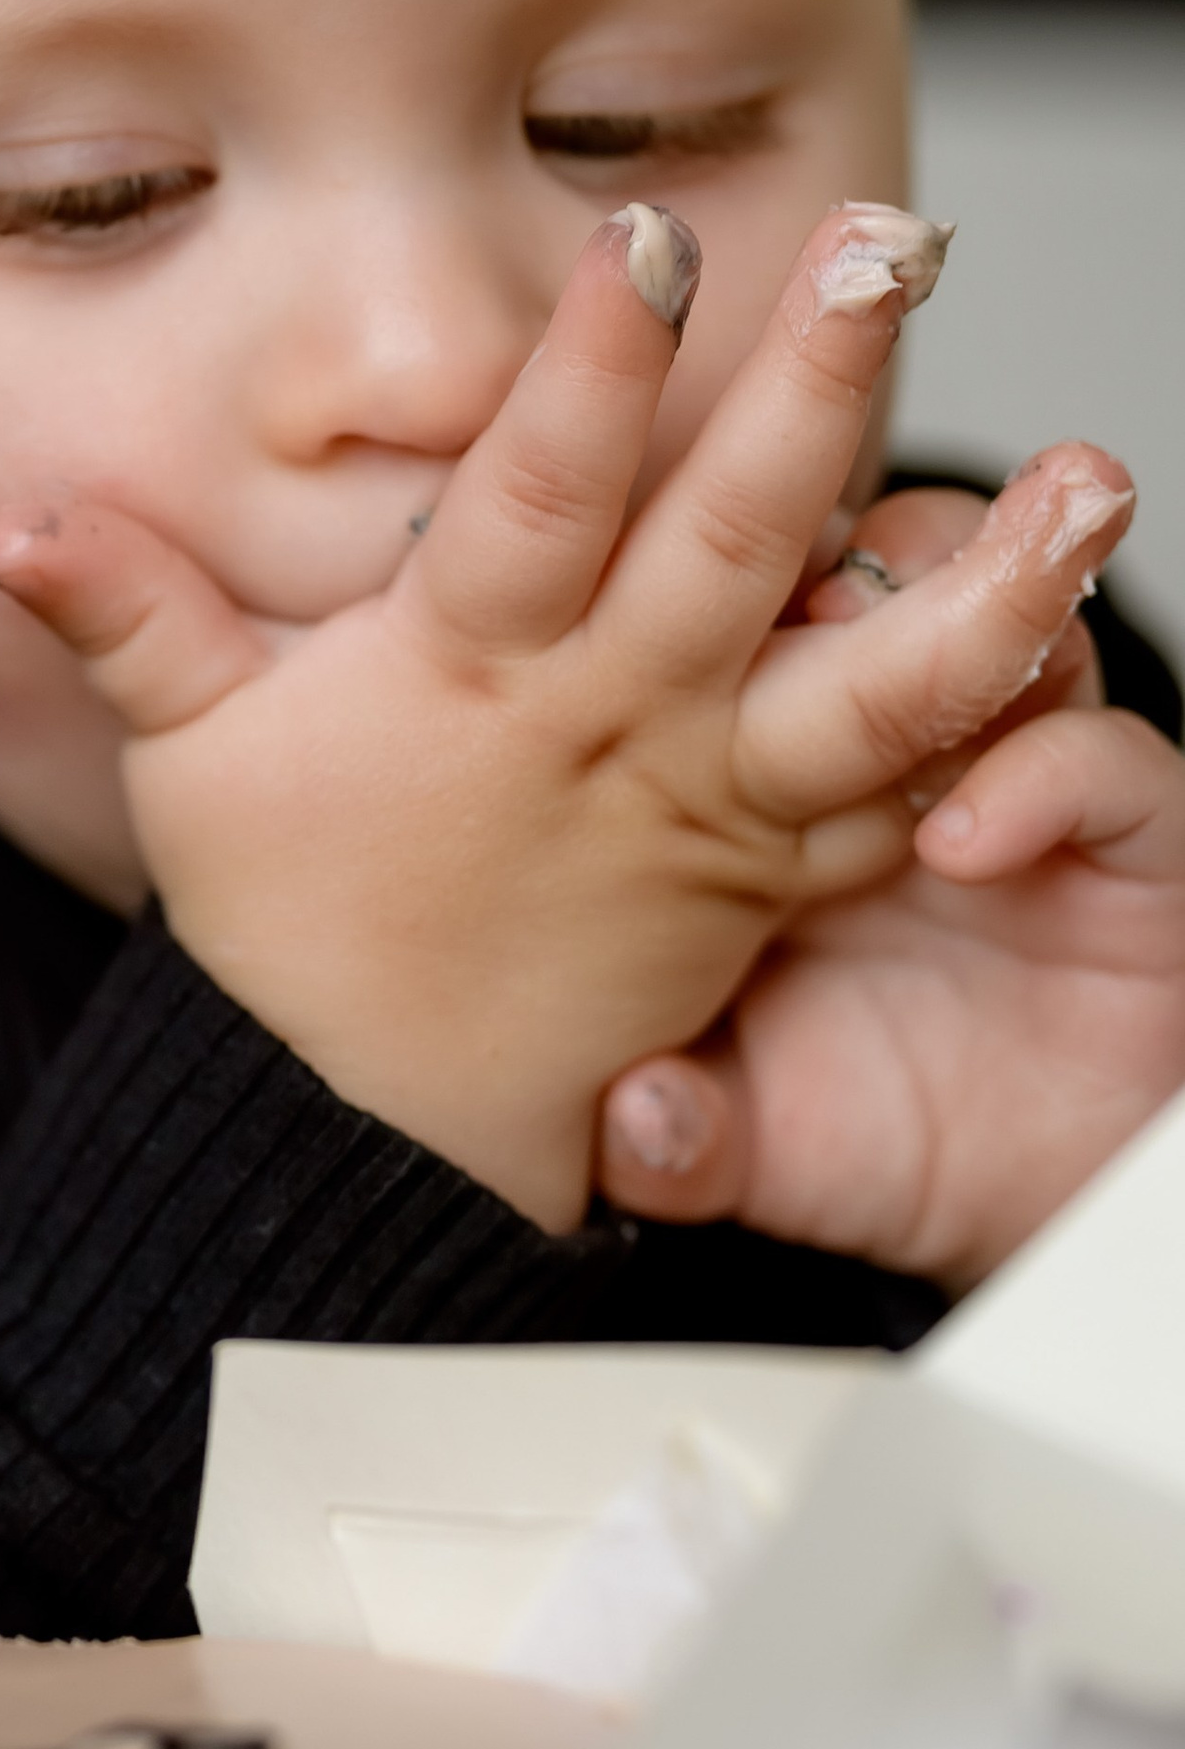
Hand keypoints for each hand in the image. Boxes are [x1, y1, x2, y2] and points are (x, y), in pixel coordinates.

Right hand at [0, 202, 1126, 1230]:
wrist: (372, 1123)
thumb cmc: (287, 927)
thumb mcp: (184, 757)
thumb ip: (120, 612)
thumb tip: (4, 518)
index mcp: (468, 673)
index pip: (534, 493)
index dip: (591, 365)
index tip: (643, 237)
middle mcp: (606, 725)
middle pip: (727, 541)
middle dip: (817, 388)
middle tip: (900, 252)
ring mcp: (705, 802)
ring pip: (865, 686)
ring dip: (983, 582)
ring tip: (1092, 482)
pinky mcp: (769, 872)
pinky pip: (896, 798)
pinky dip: (985, 728)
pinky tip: (1068, 630)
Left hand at [597, 485, 1184, 1285]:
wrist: (1035, 1195)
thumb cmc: (866, 1128)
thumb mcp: (741, 1144)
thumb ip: (677, 1138)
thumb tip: (632, 1126)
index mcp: (764, 792)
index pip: (722, 646)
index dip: (678, 602)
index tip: (619, 603)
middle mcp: (889, 758)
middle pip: (856, 583)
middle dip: (820, 553)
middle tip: (772, 582)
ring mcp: (1013, 779)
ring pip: (994, 623)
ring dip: (950, 601)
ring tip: (879, 634)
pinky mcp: (1130, 836)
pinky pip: (1103, 764)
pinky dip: (1045, 774)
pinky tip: (971, 835)